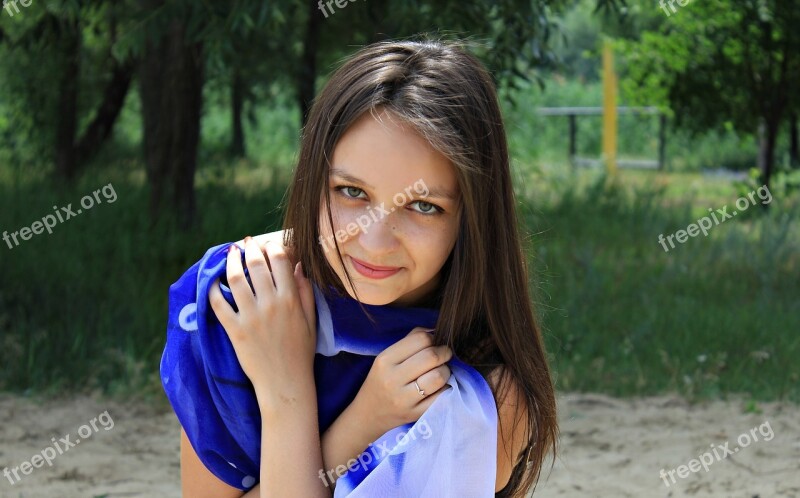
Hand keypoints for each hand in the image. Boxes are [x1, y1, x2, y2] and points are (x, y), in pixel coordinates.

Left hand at [208, 237, 316, 393]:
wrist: (285, 383)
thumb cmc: (301, 352)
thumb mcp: (311, 321)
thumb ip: (306, 292)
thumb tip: (299, 266)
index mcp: (291, 300)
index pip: (279, 261)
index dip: (272, 247)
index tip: (267, 244)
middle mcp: (271, 305)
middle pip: (256, 265)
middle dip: (250, 249)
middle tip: (246, 243)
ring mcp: (251, 317)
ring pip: (236, 280)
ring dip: (231, 262)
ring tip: (230, 254)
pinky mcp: (235, 330)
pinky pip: (219, 305)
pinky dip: (213, 290)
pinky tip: (213, 282)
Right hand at [351, 328, 452, 437]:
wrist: (368, 414)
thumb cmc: (382, 380)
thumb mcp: (387, 357)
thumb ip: (410, 341)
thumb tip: (435, 331)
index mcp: (385, 360)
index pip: (420, 339)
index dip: (434, 339)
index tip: (435, 344)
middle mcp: (392, 379)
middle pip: (432, 356)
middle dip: (445, 353)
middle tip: (444, 356)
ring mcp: (403, 399)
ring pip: (438, 377)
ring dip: (446, 372)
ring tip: (441, 372)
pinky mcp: (415, 414)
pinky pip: (441, 397)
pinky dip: (446, 389)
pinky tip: (439, 387)